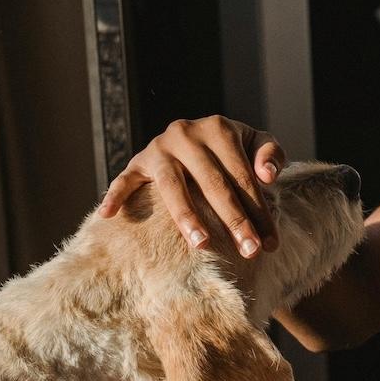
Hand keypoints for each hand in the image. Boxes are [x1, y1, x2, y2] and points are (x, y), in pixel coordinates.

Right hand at [97, 116, 286, 255]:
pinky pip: (124, 180)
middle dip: (234, 221)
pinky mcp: (138, 162)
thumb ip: (270, 153)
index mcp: (219, 128)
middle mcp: (186, 134)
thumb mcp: (255, 143)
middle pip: (213, 184)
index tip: (270, 243)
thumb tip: (268, 176)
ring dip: (187, 216)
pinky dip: (115, 195)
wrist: (196, 136)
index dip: (259, 210)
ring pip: (172, 186)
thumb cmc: (232, 149)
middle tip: (249, 252)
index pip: (243, 177)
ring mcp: (159, 148)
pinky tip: (109, 216)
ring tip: (202, 244)